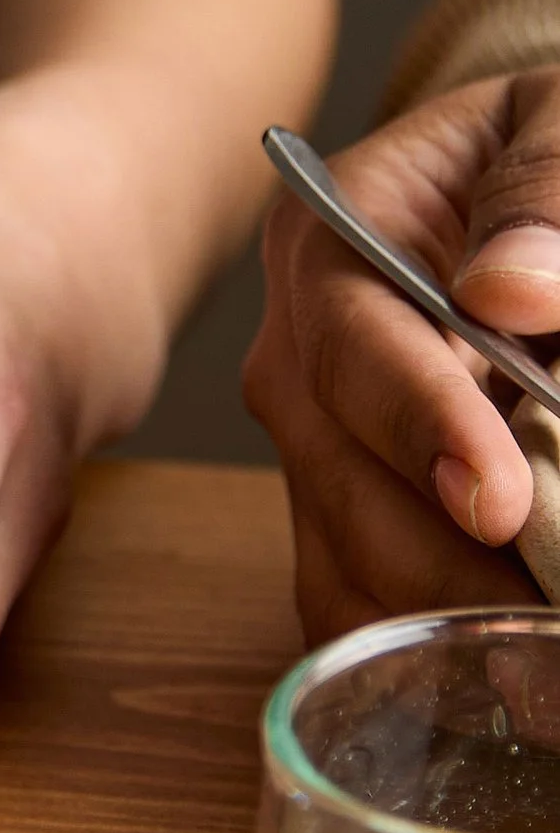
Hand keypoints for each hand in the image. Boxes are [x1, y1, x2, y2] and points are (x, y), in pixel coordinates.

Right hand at [243, 74, 559, 639]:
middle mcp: (298, 359)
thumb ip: (546, 188)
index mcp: (334, 243)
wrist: (523, 193)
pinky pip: (361, 605)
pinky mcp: (344, 513)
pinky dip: (428, 651)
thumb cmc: (544, 153)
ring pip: (345, 568)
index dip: (423, 429)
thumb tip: (511, 292)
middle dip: (448, 571)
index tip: (496, 501)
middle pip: (343, 485)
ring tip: (543, 677)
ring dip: (443, 632)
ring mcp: (314, 448)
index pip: (359, 348)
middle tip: (549, 639)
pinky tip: (513, 679)